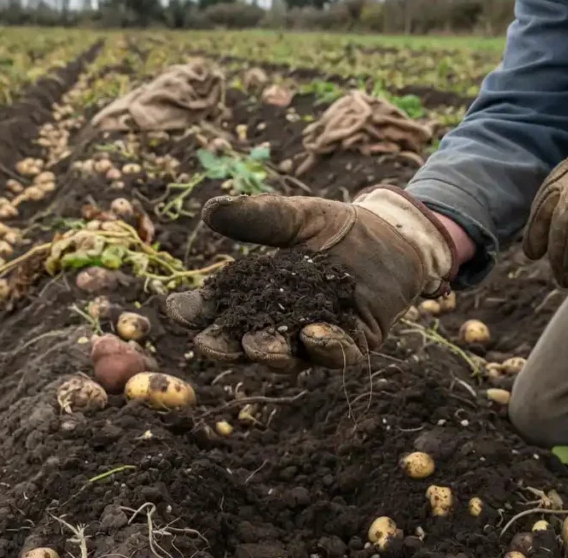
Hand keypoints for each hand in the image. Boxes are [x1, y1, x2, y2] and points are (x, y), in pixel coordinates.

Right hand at [165, 186, 458, 370]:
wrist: (391, 234)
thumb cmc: (336, 227)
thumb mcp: (295, 217)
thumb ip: (256, 218)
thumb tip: (210, 209)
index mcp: (255, 296)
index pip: (217, 310)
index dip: (195, 312)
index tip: (176, 309)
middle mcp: (280, 325)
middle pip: (244, 344)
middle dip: (226, 347)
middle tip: (210, 344)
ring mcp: (315, 339)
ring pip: (287, 358)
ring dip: (269, 354)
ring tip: (259, 346)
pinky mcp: (354, 345)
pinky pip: (337, 356)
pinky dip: (324, 348)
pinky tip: (313, 334)